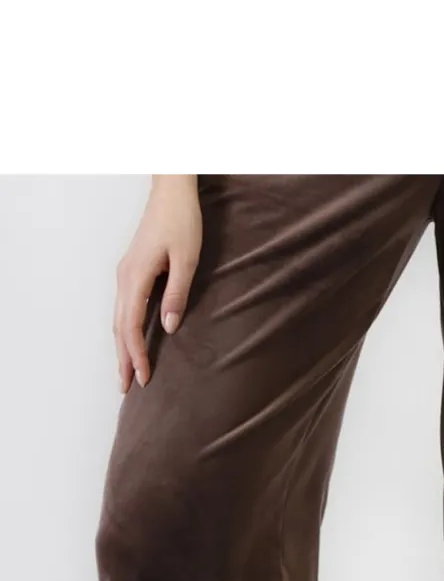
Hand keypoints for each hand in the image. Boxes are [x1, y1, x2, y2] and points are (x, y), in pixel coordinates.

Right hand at [114, 175, 201, 392]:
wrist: (171, 192)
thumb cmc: (182, 222)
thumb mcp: (187, 259)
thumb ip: (177, 293)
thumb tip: (169, 327)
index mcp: (136, 277)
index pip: (131, 326)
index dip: (136, 355)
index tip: (143, 378)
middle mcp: (124, 278)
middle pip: (119, 328)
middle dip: (123, 359)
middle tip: (126, 389)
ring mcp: (125, 274)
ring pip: (118, 319)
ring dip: (122, 347)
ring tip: (125, 372)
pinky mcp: (132, 271)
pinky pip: (123, 308)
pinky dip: (124, 330)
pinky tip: (130, 341)